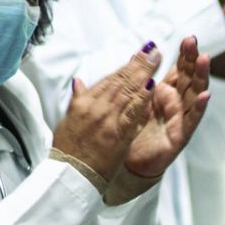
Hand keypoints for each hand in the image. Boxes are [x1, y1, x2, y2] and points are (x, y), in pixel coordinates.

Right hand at [52, 45, 162, 178]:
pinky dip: (142, 97)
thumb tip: (78, 82)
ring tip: (156, 59)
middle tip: (152, 49)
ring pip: (127, 91)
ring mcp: (106, 119)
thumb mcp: (68, 120)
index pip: (109, 80)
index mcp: (83, 102)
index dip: (126, 66)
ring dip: (143, 73)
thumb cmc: (69, 150)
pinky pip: (132, 112)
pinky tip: (152, 84)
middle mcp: (95, 106)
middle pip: (120, 80)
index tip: (139, 54)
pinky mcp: (117, 133)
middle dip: (138, 63)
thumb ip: (78, 99)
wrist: (69, 175)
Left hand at [125, 37, 213, 177]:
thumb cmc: (132, 131)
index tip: (189, 38)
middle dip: (193, 59)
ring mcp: (181, 119)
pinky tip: (204, 95)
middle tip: (195, 42)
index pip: (179, 70)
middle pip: (189, 78)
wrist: (127, 163)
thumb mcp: (134, 99)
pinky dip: (199, 107)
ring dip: (200, 77)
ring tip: (204, 60)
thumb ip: (139, 79)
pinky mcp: (180, 136)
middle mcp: (177, 104)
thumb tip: (142, 54)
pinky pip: (191, 120)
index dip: (185, 55)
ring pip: (194, 94)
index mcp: (165, 93)